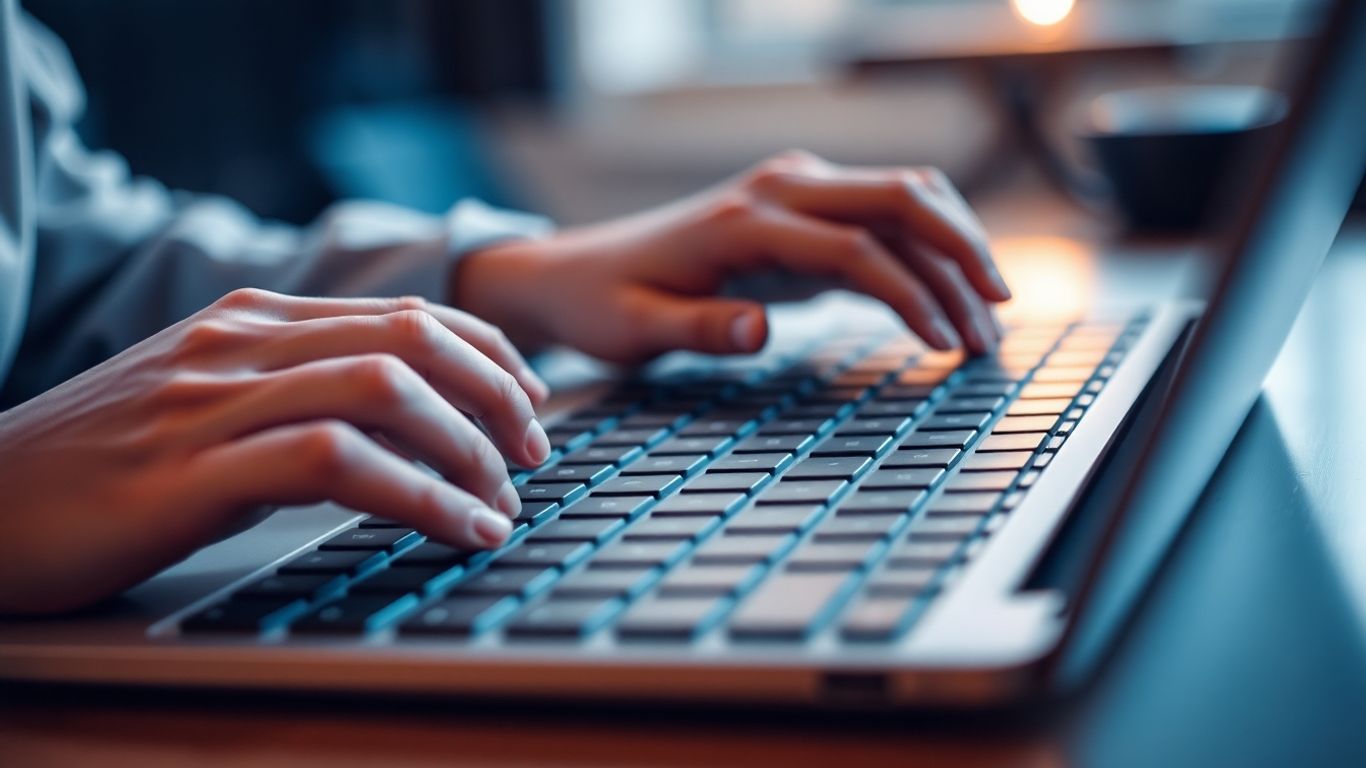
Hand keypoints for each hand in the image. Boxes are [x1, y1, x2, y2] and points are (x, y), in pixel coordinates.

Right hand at [0, 289, 549, 613]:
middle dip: (497, 394)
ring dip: (469, 447)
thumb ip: (288, 395)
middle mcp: (240, 345)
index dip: (487, 355)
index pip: (402, 314)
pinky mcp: (192, 470)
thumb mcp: (202, 409)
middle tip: (535, 453)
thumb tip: (392, 426)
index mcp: (248, 323)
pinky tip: (457, 528)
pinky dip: (420, 496)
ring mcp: (214, 401)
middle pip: (411, 337)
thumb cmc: (92, 469)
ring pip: (385, 388)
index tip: (530, 402)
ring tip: (503, 500)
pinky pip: (338, 463)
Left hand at [456, 150, 1010, 362]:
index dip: (911, 295)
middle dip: (962, 254)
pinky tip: (951, 300)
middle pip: (903, 197)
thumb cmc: (604, 304)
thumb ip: (696, 329)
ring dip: (954, 251)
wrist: (576, 272)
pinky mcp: (804, 213)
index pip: (855, 246)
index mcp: (745, 220)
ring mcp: (797, 193)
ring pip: (906, 199)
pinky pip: (886, 218)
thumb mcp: (634, 329)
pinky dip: (928, 252)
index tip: (947, 345)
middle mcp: (781, 190)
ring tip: (987, 322)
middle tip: (997, 321)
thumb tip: (760, 328)